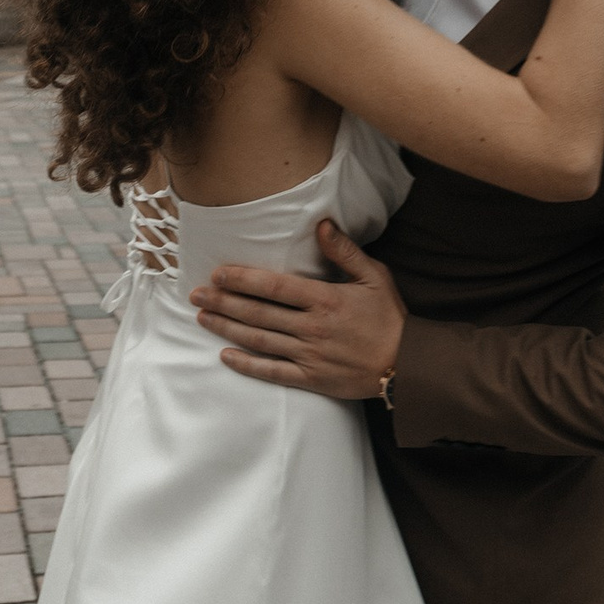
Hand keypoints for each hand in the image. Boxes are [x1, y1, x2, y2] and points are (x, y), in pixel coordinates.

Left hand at [189, 219, 406, 399]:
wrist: (408, 366)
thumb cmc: (390, 318)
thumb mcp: (375, 277)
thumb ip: (345, 251)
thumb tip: (321, 224)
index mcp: (325, 300)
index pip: (274, 287)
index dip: (242, 279)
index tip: (218, 273)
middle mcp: (311, 328)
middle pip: (258, 312)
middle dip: (222, 302)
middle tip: (195, 295)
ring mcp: (309, 355)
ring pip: (259, 340)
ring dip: (226, 329)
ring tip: (202, 318)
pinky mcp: (312, 379)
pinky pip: (273, 372)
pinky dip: (247, 365)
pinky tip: (226, 356)